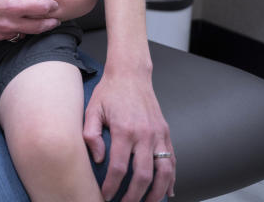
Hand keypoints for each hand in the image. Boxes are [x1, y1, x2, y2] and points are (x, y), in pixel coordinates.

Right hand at [0, 0, 60, 42]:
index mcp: (9, 6)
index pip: (38, 9)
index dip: (50, 6)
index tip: (54, 4)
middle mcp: (6, 23)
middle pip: (36, 28)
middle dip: (49, 24)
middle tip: (55, 20)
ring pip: (22, 34)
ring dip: (32, 29)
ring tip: (37, 23)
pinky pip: (7, 36)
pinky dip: (14, 30)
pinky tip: (15, 25)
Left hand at [83, 68, 175, 200]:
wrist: (131, 74)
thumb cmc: (109, 92)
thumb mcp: (92, 109)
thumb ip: (91, 134)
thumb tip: (98, 158)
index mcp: (124, 130)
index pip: (118, 167)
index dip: (112, 186)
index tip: (105, 196)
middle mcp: (144, 134)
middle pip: (143, 175)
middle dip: (134, 195)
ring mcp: (158, 134)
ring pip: (163, 172)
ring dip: (157, 192)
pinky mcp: (165, 133)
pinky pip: (172, 160)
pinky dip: (171, 178)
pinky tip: (167, 191)